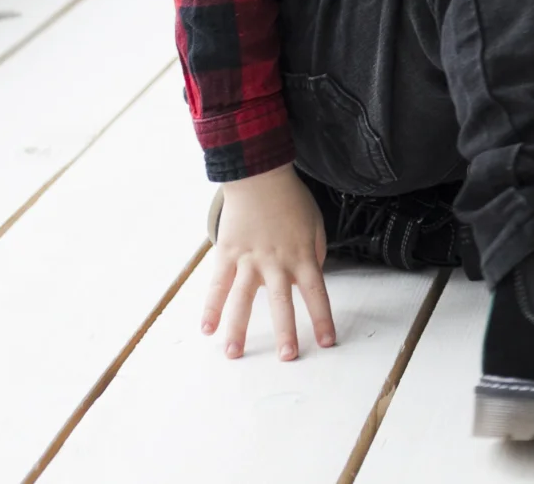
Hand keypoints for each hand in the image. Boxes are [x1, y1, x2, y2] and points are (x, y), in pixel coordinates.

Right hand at [200, 165, 334, 361]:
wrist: (260, 175)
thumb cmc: (291, 199)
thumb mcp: (315, 224)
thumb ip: (314, 253)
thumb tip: (313, 275)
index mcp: (302, 256)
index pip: (316, 293)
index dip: (322, 318)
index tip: (327, 342)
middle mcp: (276, 262)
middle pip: (282, 302)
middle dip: (285, 332)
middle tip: (287, 357)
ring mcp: (249, 259)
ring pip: (243, 299)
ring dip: (238, 328)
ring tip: (234, 353)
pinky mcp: (227, 254)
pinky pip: (217, 284)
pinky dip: (210, 306)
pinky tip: (206, 328)